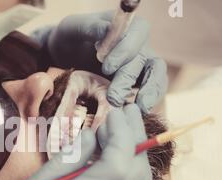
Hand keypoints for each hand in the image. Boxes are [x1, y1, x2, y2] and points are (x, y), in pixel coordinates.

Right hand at [0, 105, 152, 179]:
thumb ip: (65, 161)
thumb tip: (93, 137)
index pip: (116, 165)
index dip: (121, 135)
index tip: (114, 115)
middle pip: (134, 174)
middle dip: (134, 138)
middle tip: (127, 113)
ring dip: (138, 156)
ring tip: (129, 131)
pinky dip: (136, 177)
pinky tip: (127, 161)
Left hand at [45, 11, 167, 112]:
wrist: (65, 56)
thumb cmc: (71, 38)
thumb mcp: (74, 29)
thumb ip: (91, 28)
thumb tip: (108, 31)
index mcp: (127, 26)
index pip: (139, 32)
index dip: (127, 50)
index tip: (107, 67)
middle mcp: (139, 45)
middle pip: (144, 60)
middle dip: (128, 79)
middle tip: (113, 97)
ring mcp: (140, 66)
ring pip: (156, 77)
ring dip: (149, 93)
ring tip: (139, 108)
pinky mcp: (136, 84)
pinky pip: (150, 91)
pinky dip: (147, 101)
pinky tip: (138, 112)